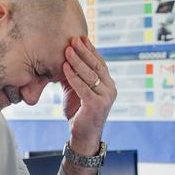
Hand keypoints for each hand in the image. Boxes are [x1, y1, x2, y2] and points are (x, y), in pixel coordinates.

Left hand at [61, 36, 116, 156]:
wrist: (82, 136)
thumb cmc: (79, 113)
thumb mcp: (76, 91)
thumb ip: (74, 76)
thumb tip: (63, 59)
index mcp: (108, 84)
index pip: (100, 63)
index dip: (91, 50)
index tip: (81, 38)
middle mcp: (110, 89)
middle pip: (96, 66)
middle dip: (84, 52)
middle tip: (74, 39)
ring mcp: (105, 97)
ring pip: (90, 75)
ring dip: (78, 61)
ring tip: (68, 50)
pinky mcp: (96, 105)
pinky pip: (83, 87)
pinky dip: (73, 76)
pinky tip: (65, 67)